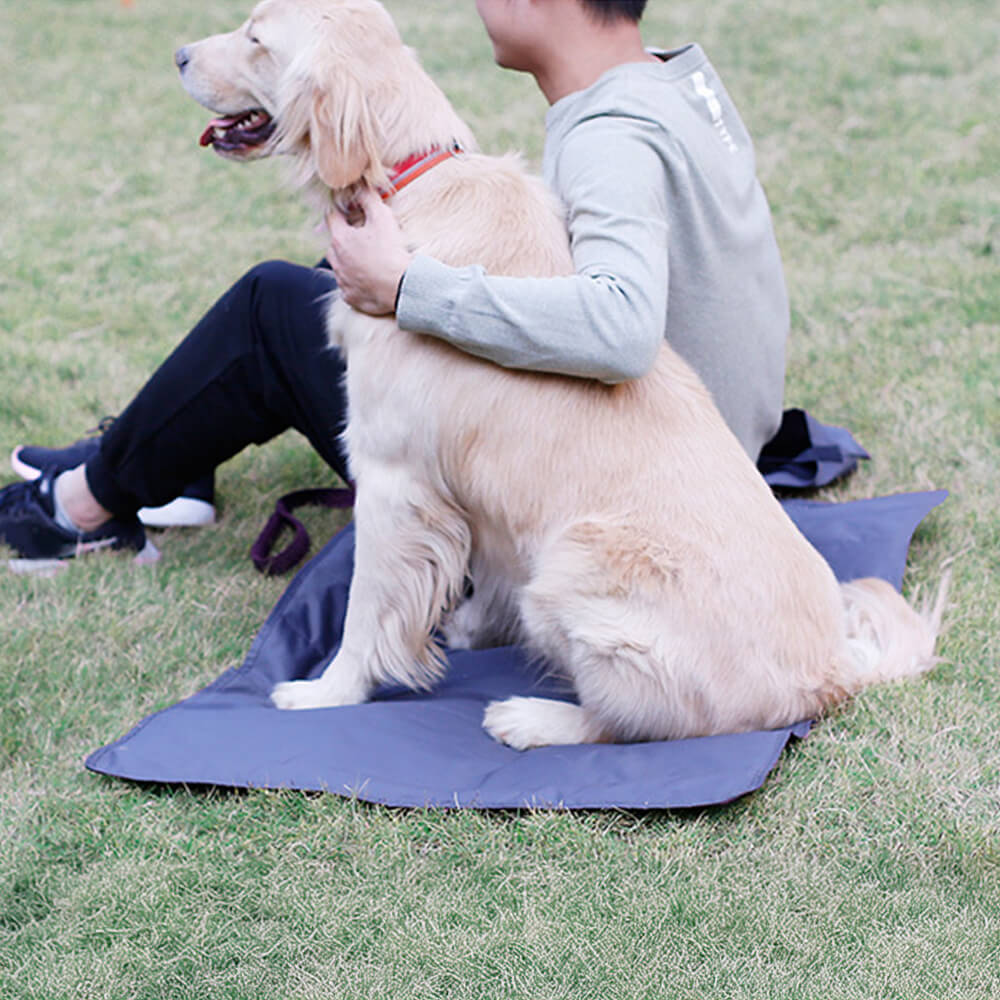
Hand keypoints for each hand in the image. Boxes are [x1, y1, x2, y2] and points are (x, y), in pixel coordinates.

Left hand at [326, 188, 412, 314]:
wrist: (401, 286)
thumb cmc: (391, 250)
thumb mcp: (382, 217)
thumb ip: (368, 198)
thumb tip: (360, 184)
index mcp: (340, 239)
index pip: (331, 217)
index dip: (341, 210)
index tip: (350, 209)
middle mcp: (336, 261)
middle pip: (335, 243)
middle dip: (346, 238)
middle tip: (363, 237)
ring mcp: (342, 281)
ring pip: (341, 266)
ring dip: (350, 261)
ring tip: (368, 260)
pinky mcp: (350, 298)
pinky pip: (349, 287)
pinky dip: (357, 282)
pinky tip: (370, 280)